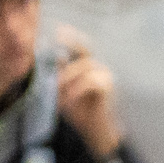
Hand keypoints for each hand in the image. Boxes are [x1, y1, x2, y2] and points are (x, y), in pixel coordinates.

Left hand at [54, 27, 122, 160]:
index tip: (60, 32)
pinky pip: (89, 81)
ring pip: (85, 68)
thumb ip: (62, 74)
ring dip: (69, 81)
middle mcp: (101, 70)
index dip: (73, 38)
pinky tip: (70, 100)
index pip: (84, 48)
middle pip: (85, 55)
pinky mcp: (108, 88)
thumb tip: (59, 56)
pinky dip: (76, 90)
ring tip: (62, 97)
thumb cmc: (81, 111)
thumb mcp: (65, 90)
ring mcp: (107, 78)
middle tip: (55, 82)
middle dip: (68, 66)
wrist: (94, 130)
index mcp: (91, 69)